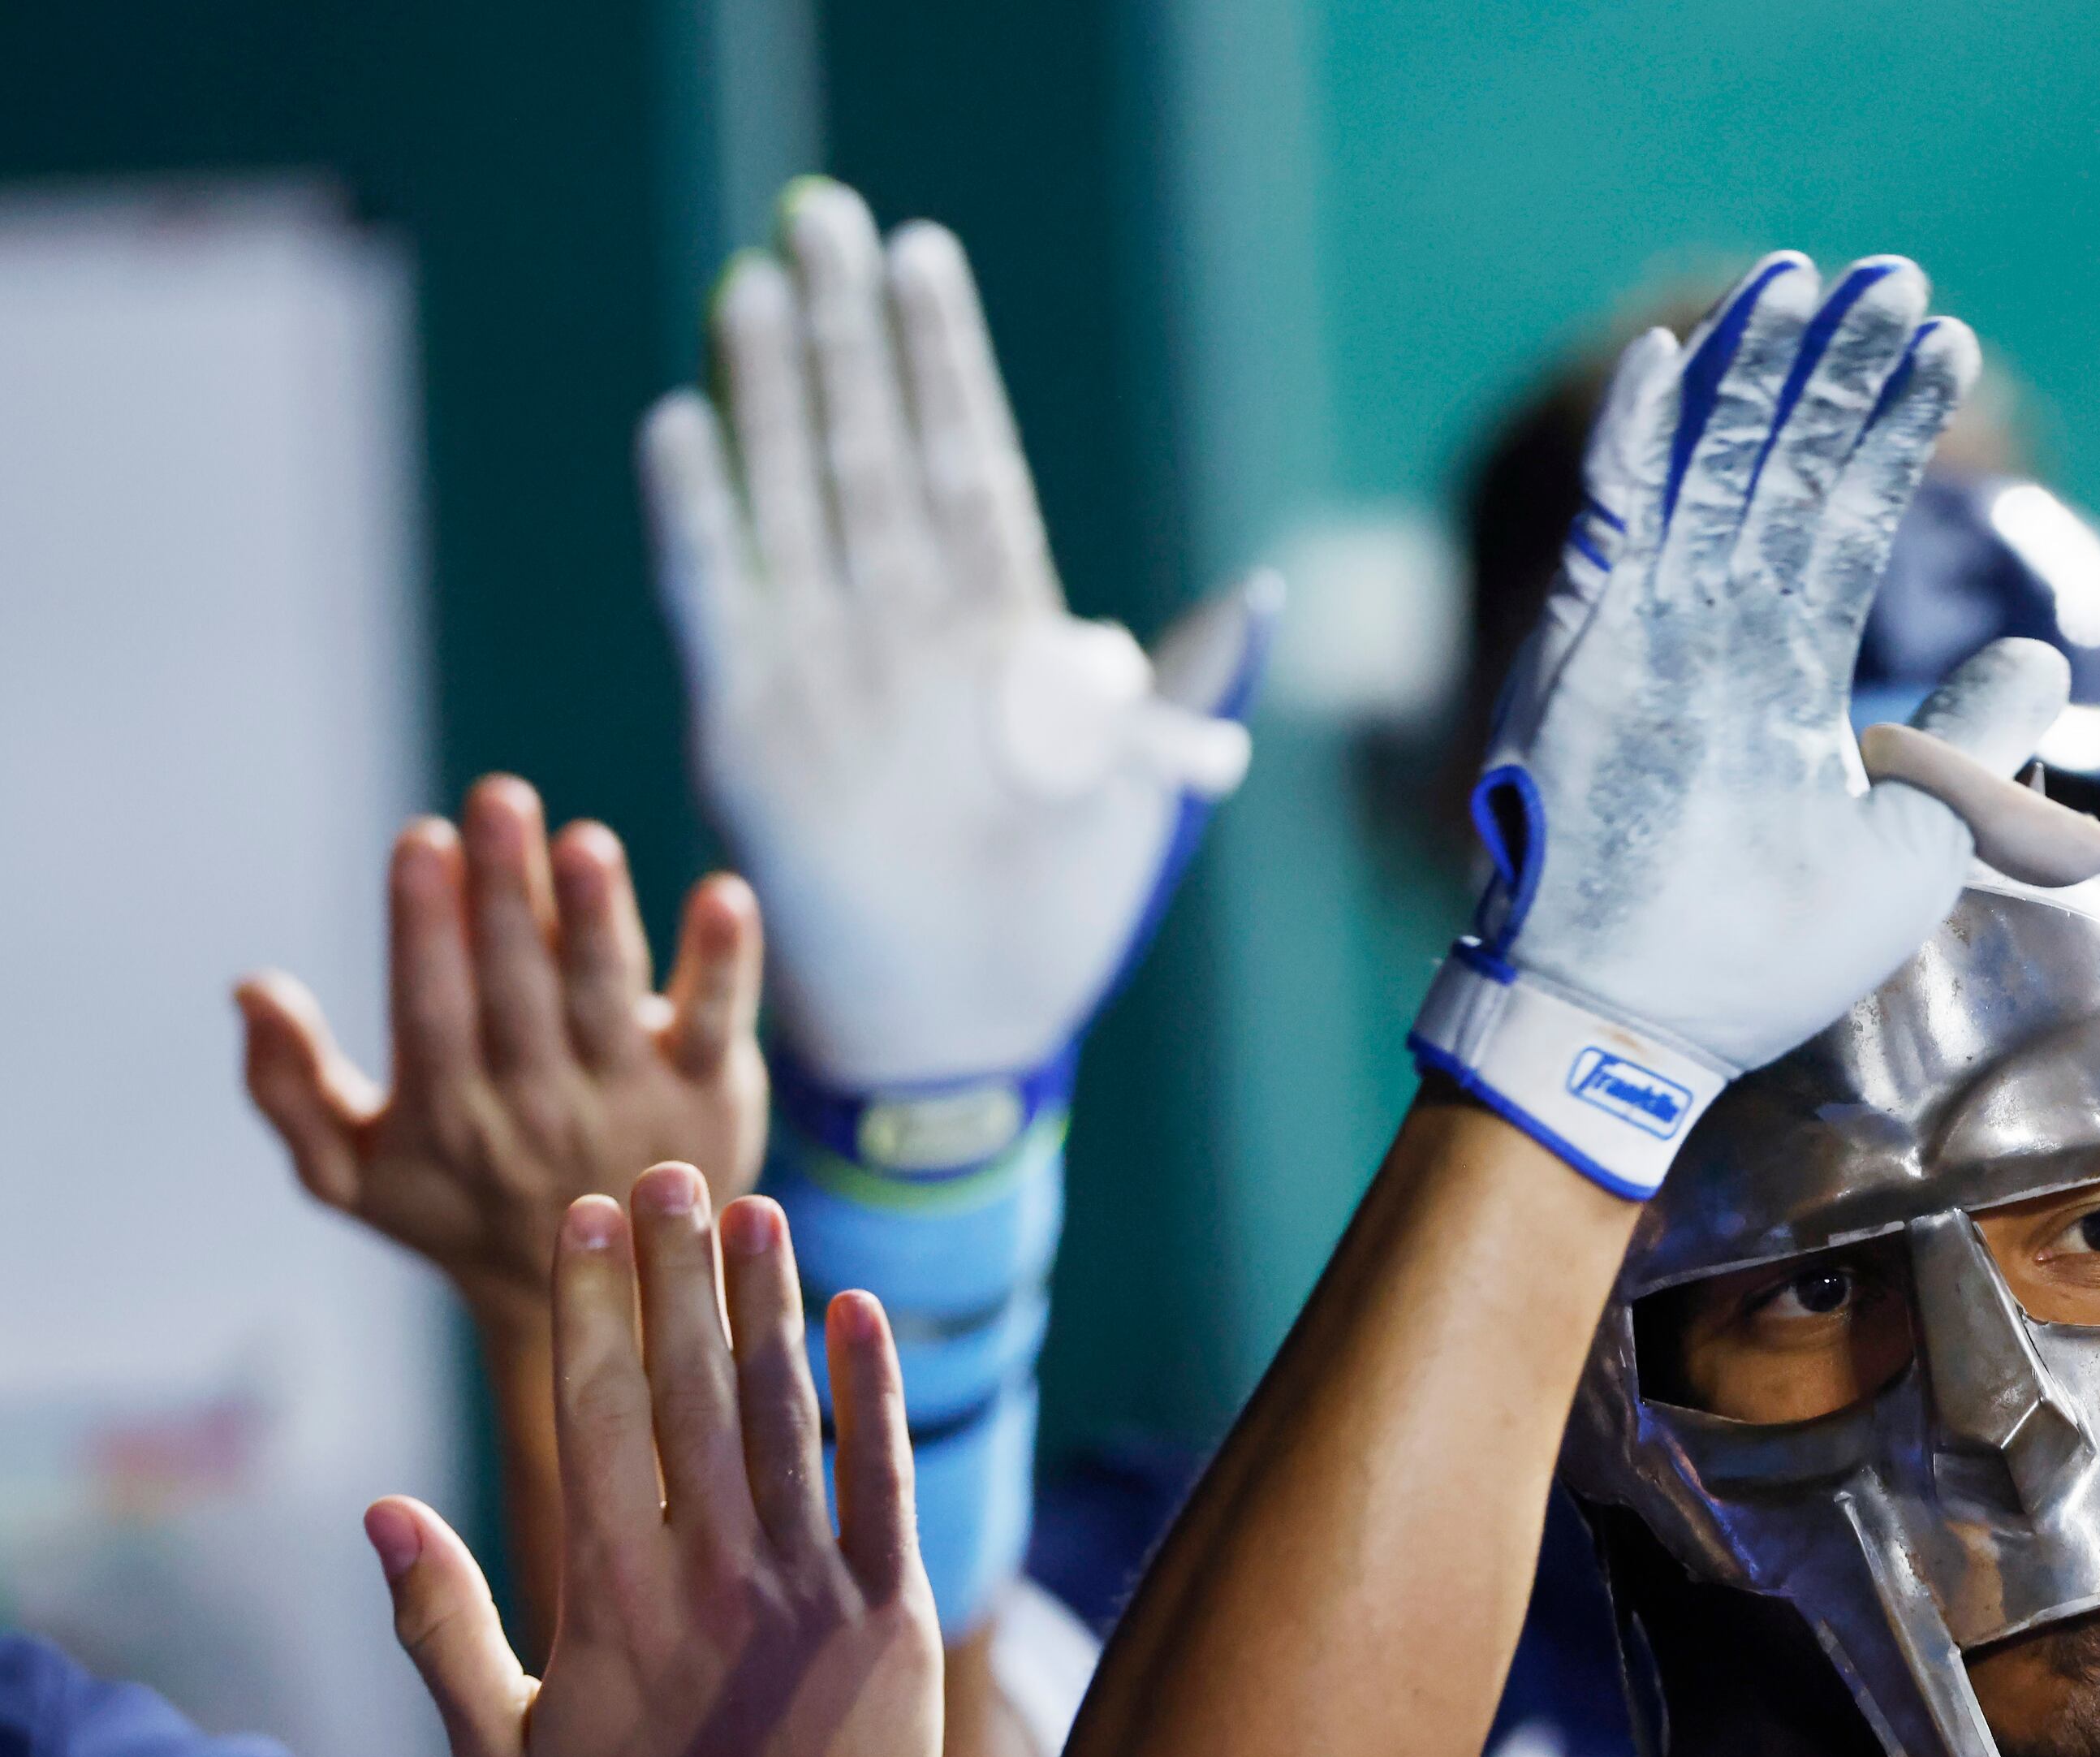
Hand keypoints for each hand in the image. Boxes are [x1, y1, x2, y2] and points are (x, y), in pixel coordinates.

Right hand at [240, 778, 763, 1329]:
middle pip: (521, 983)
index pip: (433, 1007)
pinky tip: (724, 897)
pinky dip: (724, 962)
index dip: (426, 925)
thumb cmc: (457, 1212)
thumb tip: (250, 988)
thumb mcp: (349, 1175)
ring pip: (610, 996)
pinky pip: (716, 1023)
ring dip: (600, 917)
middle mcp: (541, 1103)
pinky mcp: (709, 1094)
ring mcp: (630, 1099)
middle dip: (509, 890)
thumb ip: (289, 1089)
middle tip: (499, 798)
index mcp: (450, 1112)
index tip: (421, 840)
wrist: (602, 1295)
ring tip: (585, 843)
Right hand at [362, 1165, 936, 1756]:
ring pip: (784, 1415)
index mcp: (611, 1593)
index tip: (583, 1217)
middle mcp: (711, 1572)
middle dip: (675, 1271)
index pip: (595, 1412)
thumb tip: (380, 1508)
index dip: (592, 1305)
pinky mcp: (895, 1618)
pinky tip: (862, 1312)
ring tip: (752, 1209)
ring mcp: (811, 1590)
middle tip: (663, 1171)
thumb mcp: (500, 1754)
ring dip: (768, 1305)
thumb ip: (440, 1624)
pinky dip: (873, 1393)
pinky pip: (886, 1481)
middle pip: (687, 1388)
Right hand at [642, 179, 1272, 1103]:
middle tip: (820, 215)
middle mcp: (903, 633)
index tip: (924, 255)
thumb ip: (1168, 693)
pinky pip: (717, 609)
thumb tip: (1256, 594)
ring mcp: (825, 674)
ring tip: (755, 286)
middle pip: (868, 453)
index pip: (964, 461)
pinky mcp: (750, 732)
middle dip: (846, 338)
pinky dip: (698, 527)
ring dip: (769, 398)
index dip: (943, 361)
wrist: (969, 1032)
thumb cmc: (1060, 916)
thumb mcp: (1134, 796)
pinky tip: (678, 431)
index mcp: (997, 634)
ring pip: (791, 505)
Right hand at [1416, 252, 2099, 1193]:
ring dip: (1752, 371)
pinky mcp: (1586, 650)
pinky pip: (1613, 522)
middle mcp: (1718, 633)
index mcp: (1787, 670)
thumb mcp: (1917, 844)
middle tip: (1894, 276)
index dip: (1896, 432)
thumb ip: (1975, 744)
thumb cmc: (1765, 959)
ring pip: (1706, 467)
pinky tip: (1670, 360)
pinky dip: (1637, 441)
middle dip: (1838, 372)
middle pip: (1785, 468)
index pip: (1850, 519)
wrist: (1644, 1027)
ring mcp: (1649, 633)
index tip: (1952, 347)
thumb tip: (2046, 654)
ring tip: (1807, 280)